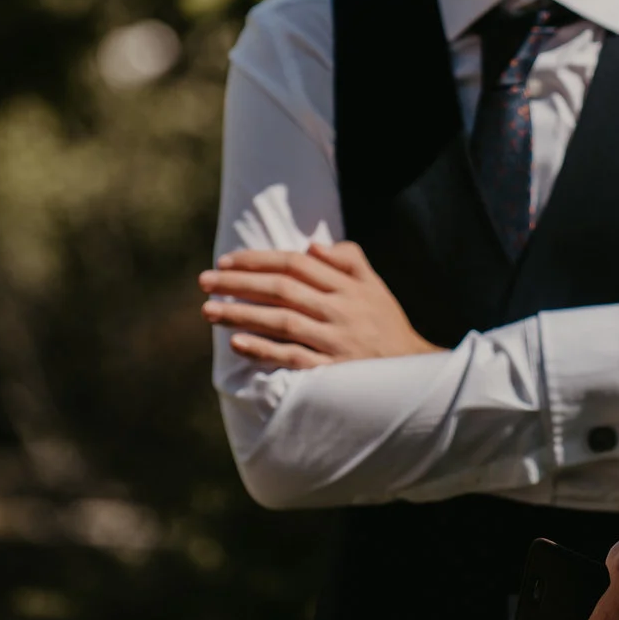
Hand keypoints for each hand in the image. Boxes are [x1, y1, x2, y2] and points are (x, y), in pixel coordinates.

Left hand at [199, 242, 441, 368]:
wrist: (413, 373)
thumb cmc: (386, 325)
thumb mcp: (374, 286)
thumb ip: (348, 260)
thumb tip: (312, 245)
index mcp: (347, 285)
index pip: (296, 263)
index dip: (258, 260)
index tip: (226, 261)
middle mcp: (340, 309)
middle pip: (283, 289)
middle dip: (240, 283)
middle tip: (205, 282)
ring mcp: (335, 341)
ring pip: (282, 321)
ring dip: (242, 314)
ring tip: (209, 310)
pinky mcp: (332, 371)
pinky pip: (293, 358)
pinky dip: (265, 350)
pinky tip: (237, 343)